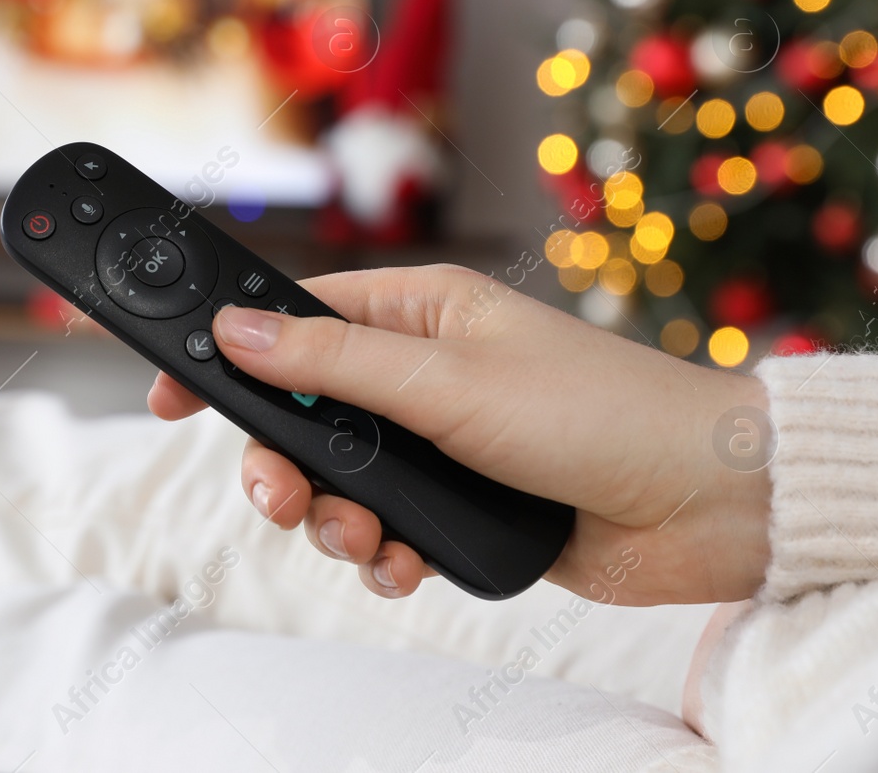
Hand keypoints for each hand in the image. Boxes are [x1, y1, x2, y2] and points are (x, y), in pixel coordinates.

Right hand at [148, 265, 771, 604]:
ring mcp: (441, 444)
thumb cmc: (598, 413)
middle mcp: (423, 375)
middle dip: (285, 464)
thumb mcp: (448, 380)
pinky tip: (411, 565)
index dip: (229, 352)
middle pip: (304, 415)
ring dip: (337, 521)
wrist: (704, 506)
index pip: (293, 319)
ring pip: (339, 483)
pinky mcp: (461, 507)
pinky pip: (387, 533)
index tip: (173, 392)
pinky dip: (386, 556)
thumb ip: (334, 361)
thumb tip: (236, 328)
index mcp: (419, 313)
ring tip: (371, 542)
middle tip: (281, 497)